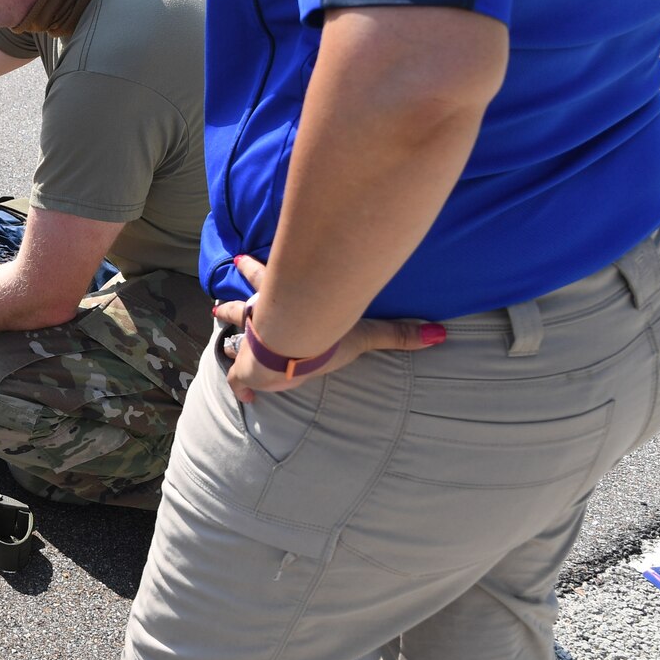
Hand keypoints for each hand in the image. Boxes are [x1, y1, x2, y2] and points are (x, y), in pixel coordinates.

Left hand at [214, 254, 445, 404]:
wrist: (291, 344)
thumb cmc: (321, 330)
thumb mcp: (360, 330)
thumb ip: (396, 333)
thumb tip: (440, 333)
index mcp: (279, 300)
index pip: (261, 277)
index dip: (251, 270)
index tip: (238, 260)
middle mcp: (261, 318)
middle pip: (241, 308)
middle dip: (232, 309)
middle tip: (218, 307)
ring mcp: (251, 345)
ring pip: (234, 339)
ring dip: (231, 341)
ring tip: (223, 345)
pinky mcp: (248, 371)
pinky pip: (240, 382)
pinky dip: (240, 389)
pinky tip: (243, 399)